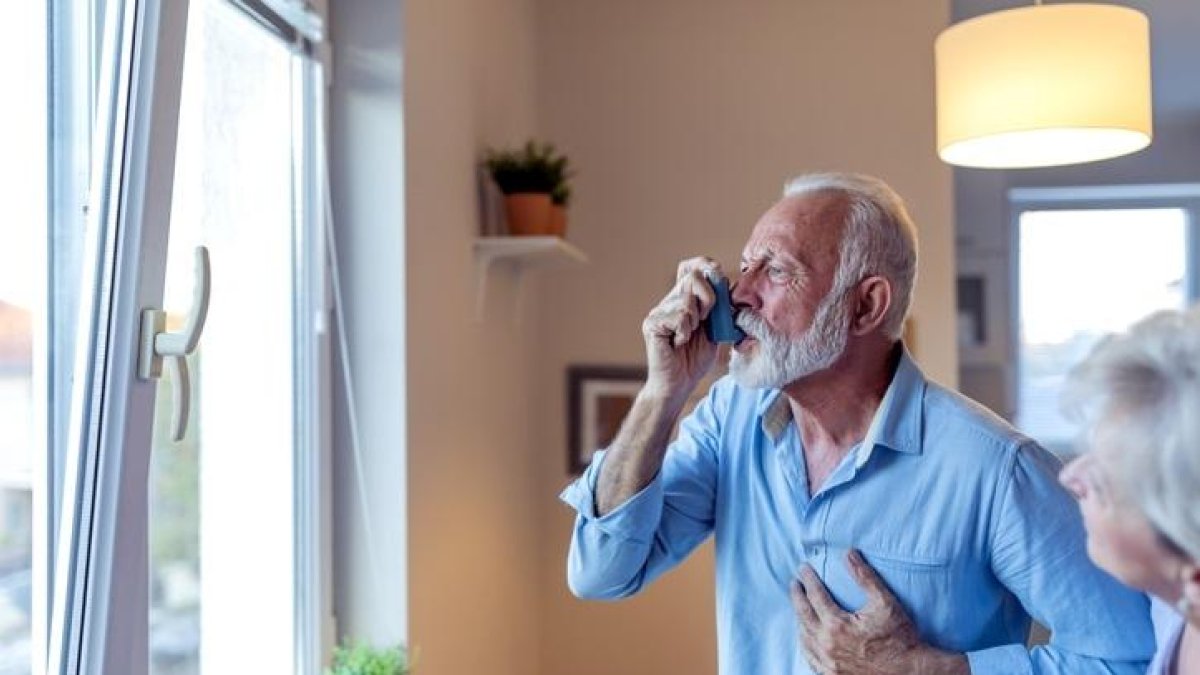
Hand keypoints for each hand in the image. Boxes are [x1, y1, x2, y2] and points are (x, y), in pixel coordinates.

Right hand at [641, 257, 721, 402]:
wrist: (679, 384)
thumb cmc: (695, 359)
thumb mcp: (715, 330)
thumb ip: (719, 309)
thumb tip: (725, 284)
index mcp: (684, 299)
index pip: (690, 267)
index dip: (704, 264)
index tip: (717, 276)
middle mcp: (669, 301)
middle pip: (692, 277)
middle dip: (709, 298)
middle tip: (706, 320)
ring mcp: (658, 311)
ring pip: (686, 299)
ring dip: (695, 321)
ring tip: (687, 337)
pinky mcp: (652, 324)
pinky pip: (678, 317)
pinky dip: (684, 331)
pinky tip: (678, 343)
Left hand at [789, 550, 967, 674]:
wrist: (910, 673)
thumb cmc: (900, 637)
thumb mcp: (884, 602)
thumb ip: (865, 577)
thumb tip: (849, 554)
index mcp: (837, 625)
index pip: (815, 595)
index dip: (808, 579)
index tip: (803, 568)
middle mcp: (827, 644)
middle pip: (803, 614)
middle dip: (797, 596)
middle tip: (794, 583)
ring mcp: (828, 662)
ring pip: (803, 637)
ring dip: (798, 619)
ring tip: (798, 606)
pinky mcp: (832, 674)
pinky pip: (810, 658)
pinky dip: (805, 643)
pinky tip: (806, 638)